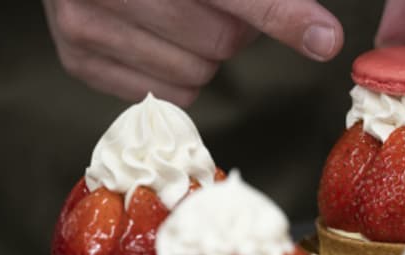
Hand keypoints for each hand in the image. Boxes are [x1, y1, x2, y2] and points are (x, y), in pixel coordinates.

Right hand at [43, 0, 343, 104]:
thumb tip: (321, 35)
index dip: (282, 14)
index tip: (325, 39)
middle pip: (221, 41)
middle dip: (237, 27)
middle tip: (221, 4)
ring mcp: (82, 23)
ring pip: (197, 74)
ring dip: (207, 53)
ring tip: (184, 17)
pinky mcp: (78, 60)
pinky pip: (170, 96)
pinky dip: (178, 73)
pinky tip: (159, 38)